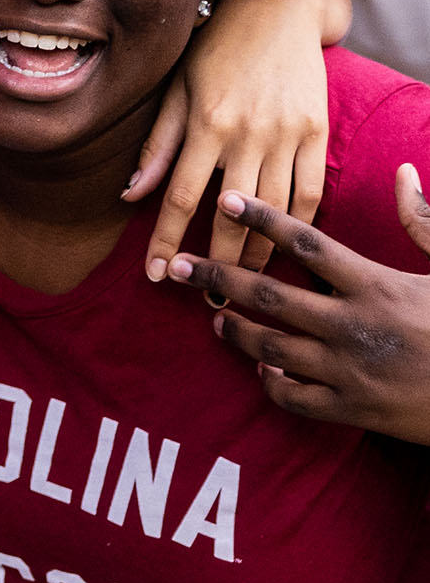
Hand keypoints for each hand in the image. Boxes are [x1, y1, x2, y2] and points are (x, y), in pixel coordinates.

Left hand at [132, 0, 332, 278]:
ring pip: (273, 214)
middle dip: (215, 264)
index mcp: (205, 124)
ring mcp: (286, 135)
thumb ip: (156, 143)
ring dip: (257, 256)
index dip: (167, 242)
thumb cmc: (213, 47)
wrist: (276, 7)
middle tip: (203, 297)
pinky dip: (296, 228)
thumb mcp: (173, 87)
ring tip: (241, 285)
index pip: (179, 198)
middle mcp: (246, 134)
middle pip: (230, 217)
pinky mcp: (316, 132)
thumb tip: (130, 192)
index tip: (155, 276)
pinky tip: (282, 250)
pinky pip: (309, 193)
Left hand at [165, 171, 429, 445]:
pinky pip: (296, 399)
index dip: (261, 217)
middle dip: (216, 277)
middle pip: (268, 295)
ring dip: (235, 330)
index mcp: (377, 285)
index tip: (223, 199)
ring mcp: (351, 372)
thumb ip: (424, 221)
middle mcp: (355, 326)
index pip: (306, 242)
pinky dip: (272, 385)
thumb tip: (403, 172)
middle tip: (176, 266)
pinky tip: (261, 370)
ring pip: (271, 348)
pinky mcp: (356, 411)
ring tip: (213, 314)